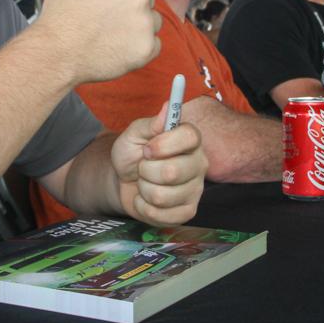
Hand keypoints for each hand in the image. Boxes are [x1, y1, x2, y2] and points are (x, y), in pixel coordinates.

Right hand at [34, 0, 159, 82]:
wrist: (56, 52)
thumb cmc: (61, 10)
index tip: (98, 0)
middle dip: (127, 6)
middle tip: (101, 18)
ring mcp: (146, 23)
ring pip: (151, 20)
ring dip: (136, 26)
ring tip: (108, 33)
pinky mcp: (148, 48)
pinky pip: (153, 44)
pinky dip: (139, 47)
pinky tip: (116, 47)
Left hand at [111, 102, 205, 225]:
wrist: (124, 181)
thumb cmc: (133, 154)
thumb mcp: (134, 134)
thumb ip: (150, 123)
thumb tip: (167, 107)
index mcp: (190, 139)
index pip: (189, 137)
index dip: (163, 145)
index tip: (147, 149)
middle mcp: (199, 163)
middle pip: (172, 172)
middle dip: (145, 171)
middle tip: (144, 167)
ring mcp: (196, 189)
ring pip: (162, 196)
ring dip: (143, 190)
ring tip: (145, 183)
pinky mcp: (188, 211)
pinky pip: (161, 215)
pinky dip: (144, 208)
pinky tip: (147, 200)